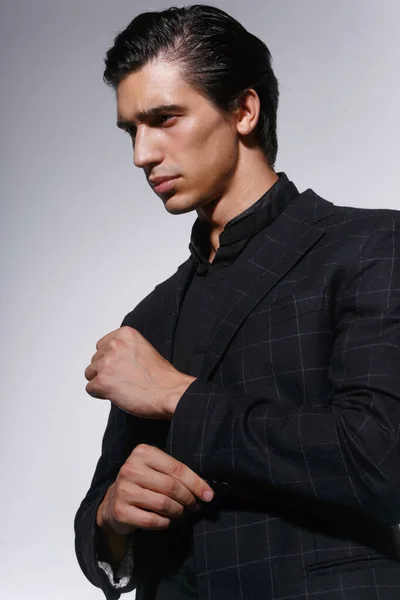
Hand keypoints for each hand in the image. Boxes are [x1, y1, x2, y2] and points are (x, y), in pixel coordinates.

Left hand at [84, 326, 195, 418]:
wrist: (170, 392)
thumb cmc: (162, 376)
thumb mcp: (144, 349)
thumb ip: (126, 349)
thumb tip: (111, 358)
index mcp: (125, 334)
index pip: (102, 345)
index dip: (111, 359)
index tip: (122, 367)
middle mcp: (114, 345)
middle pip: (95, 359)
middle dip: (105, 370)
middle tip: (124, 379)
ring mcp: (107, 363)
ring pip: (90, 373)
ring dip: (102, 382)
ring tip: (121, 387)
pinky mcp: (102, 382)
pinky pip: (90, 389)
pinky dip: (101, 394)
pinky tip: (117, 395)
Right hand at [96, 444, 213, 534]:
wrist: (113, 501)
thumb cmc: (142, 483)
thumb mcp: (156, 469)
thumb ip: (176, 473)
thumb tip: (206, 490)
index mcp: (142, 452)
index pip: (177, 468)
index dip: (196, 483)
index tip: (209, 495)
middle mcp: (131, 468)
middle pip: (171, 486)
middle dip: (189, 498)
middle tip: (196, 506)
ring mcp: (124, 489)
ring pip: (163, 504)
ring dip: (179, 511)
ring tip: (183, 513)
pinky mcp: (120, 510)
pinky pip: (152, 520)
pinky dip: (165, 522)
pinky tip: (168, 521)